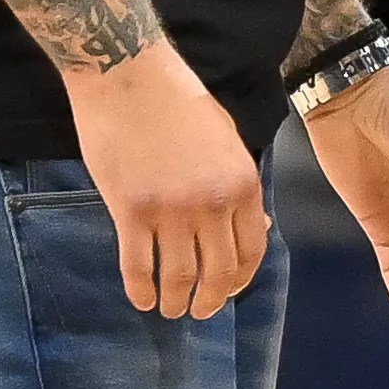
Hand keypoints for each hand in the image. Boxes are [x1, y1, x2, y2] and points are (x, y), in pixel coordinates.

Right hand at [64, 40, 271, 319]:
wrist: (130, 77)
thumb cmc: (180, 103)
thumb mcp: (227, 141)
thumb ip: (240, 186)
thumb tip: (258, 227)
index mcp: (243, 183)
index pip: (252, 251)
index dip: (240, 280)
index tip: (227, 291)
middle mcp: (213, 203)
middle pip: (218, 273)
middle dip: (210, 301)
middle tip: (198, 311)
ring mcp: (172, 210)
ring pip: (179, 278)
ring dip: (175, 302)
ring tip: (170, 309)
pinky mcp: (131, 211)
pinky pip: (138, 268)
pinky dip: (141, 291)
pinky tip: (142, 298)